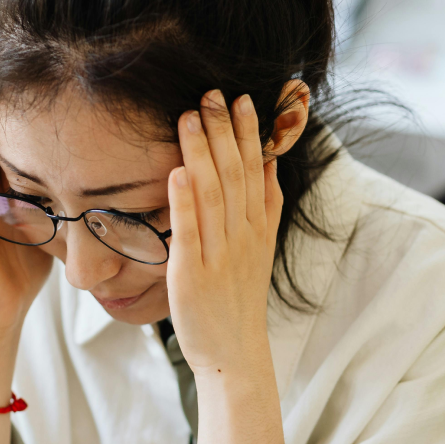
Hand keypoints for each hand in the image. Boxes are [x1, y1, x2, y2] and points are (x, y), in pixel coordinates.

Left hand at [166, 89, 282, 376]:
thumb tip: (268, 159)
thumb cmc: (239, 295)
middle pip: (234, 174)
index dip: (247, 133)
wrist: (233, 350)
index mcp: (257, 226)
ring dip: (202, 153)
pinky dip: (184, 202)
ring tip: (190, 117)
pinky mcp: (192, 274)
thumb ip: (265, 203)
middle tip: (212, 93)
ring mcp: (218, 254)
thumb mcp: (261, 246)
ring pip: (213, 195)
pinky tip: (177, 171)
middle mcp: (241, 236)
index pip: (253, 170)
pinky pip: (189, 233)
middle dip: (223, 131)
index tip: (240, 98)